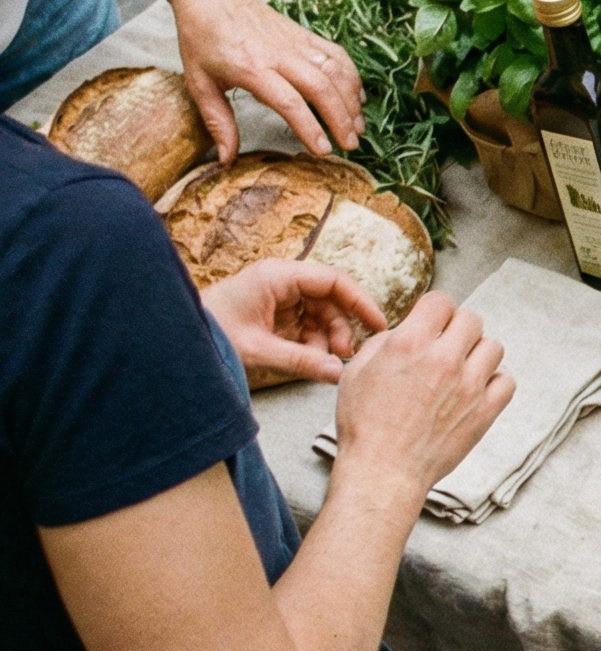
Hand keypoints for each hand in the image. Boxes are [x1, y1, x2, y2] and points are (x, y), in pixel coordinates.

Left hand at [167, 0, 364, 159]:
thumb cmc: (202, 38)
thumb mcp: (199, 82)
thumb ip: (217, 121)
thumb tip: (227, 159)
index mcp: (250, 68)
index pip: (289, 101)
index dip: (309, 127)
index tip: (322, 150)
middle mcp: (279, 54)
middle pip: (321, 88)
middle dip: (341, 118)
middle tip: (350, 144)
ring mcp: (296, 42)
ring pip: (335, 71)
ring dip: (351, 100)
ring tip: (358, 127)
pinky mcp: (306, 34)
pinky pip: (338, 55)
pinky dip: (352, 77)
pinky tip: (358, 97)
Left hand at [200, 260, 387, 386]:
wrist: (173, 341)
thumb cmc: (209, 335)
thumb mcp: (259, 350)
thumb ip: (302, 361)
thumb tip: (338, 374)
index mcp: (278, 277)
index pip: (334, 280)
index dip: (360, 302)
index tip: (378, 325)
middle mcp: (280, 282)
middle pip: (329, 299)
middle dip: (339, 328)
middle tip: (342, 355)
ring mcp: (276, 297)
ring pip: (319, 314)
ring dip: (325, 338)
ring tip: (320, 361)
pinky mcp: (271, 314)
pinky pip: (304, 325)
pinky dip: (310, 343)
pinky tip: (308, 359)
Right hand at [331, 292, 513, 500]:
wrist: (384, 470)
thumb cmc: (365, 426)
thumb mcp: (357, 372)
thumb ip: (385, 342)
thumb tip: (407, 331)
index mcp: (410, 345)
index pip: (440, 302)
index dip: (434, 310)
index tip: (431, 322)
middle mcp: (444, 360)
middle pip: (472, 320)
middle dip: (457, 329)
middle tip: (445, 345)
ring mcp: (469, 386)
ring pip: (493, 347)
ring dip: (477, 353)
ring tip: (461, 368)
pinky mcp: (485, 410)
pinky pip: (506, 380)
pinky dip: (495, 381)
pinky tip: (476, 389)